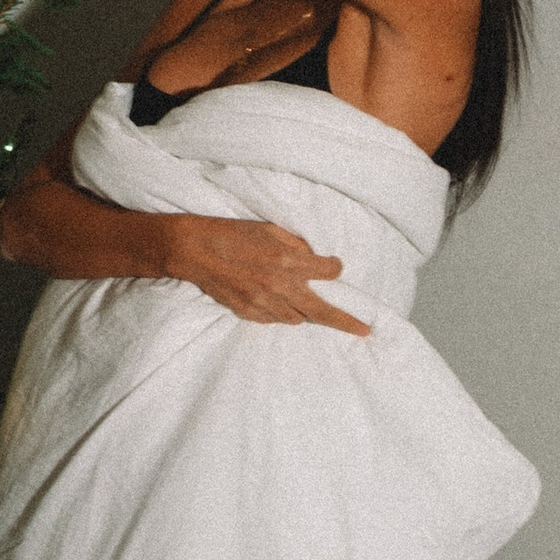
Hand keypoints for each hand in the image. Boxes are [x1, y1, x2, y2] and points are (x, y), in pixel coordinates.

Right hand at [163, 215, 367, 333]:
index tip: (334, 267)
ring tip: (293, 297)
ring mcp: (264, 303)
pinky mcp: (249, 314)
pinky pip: (275, 320)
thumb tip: (313, 258)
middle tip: (365, 330)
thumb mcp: (269, 229)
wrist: (194, 250)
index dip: (334, 268)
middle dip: (346, 322)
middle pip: (323, 310)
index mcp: (288, 260)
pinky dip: (279, 312)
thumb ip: (295, 246)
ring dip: (303, 310)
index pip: (328, 271)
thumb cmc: (231, 233)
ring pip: (298, 318)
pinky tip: (269, 298)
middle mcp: (280, 285)